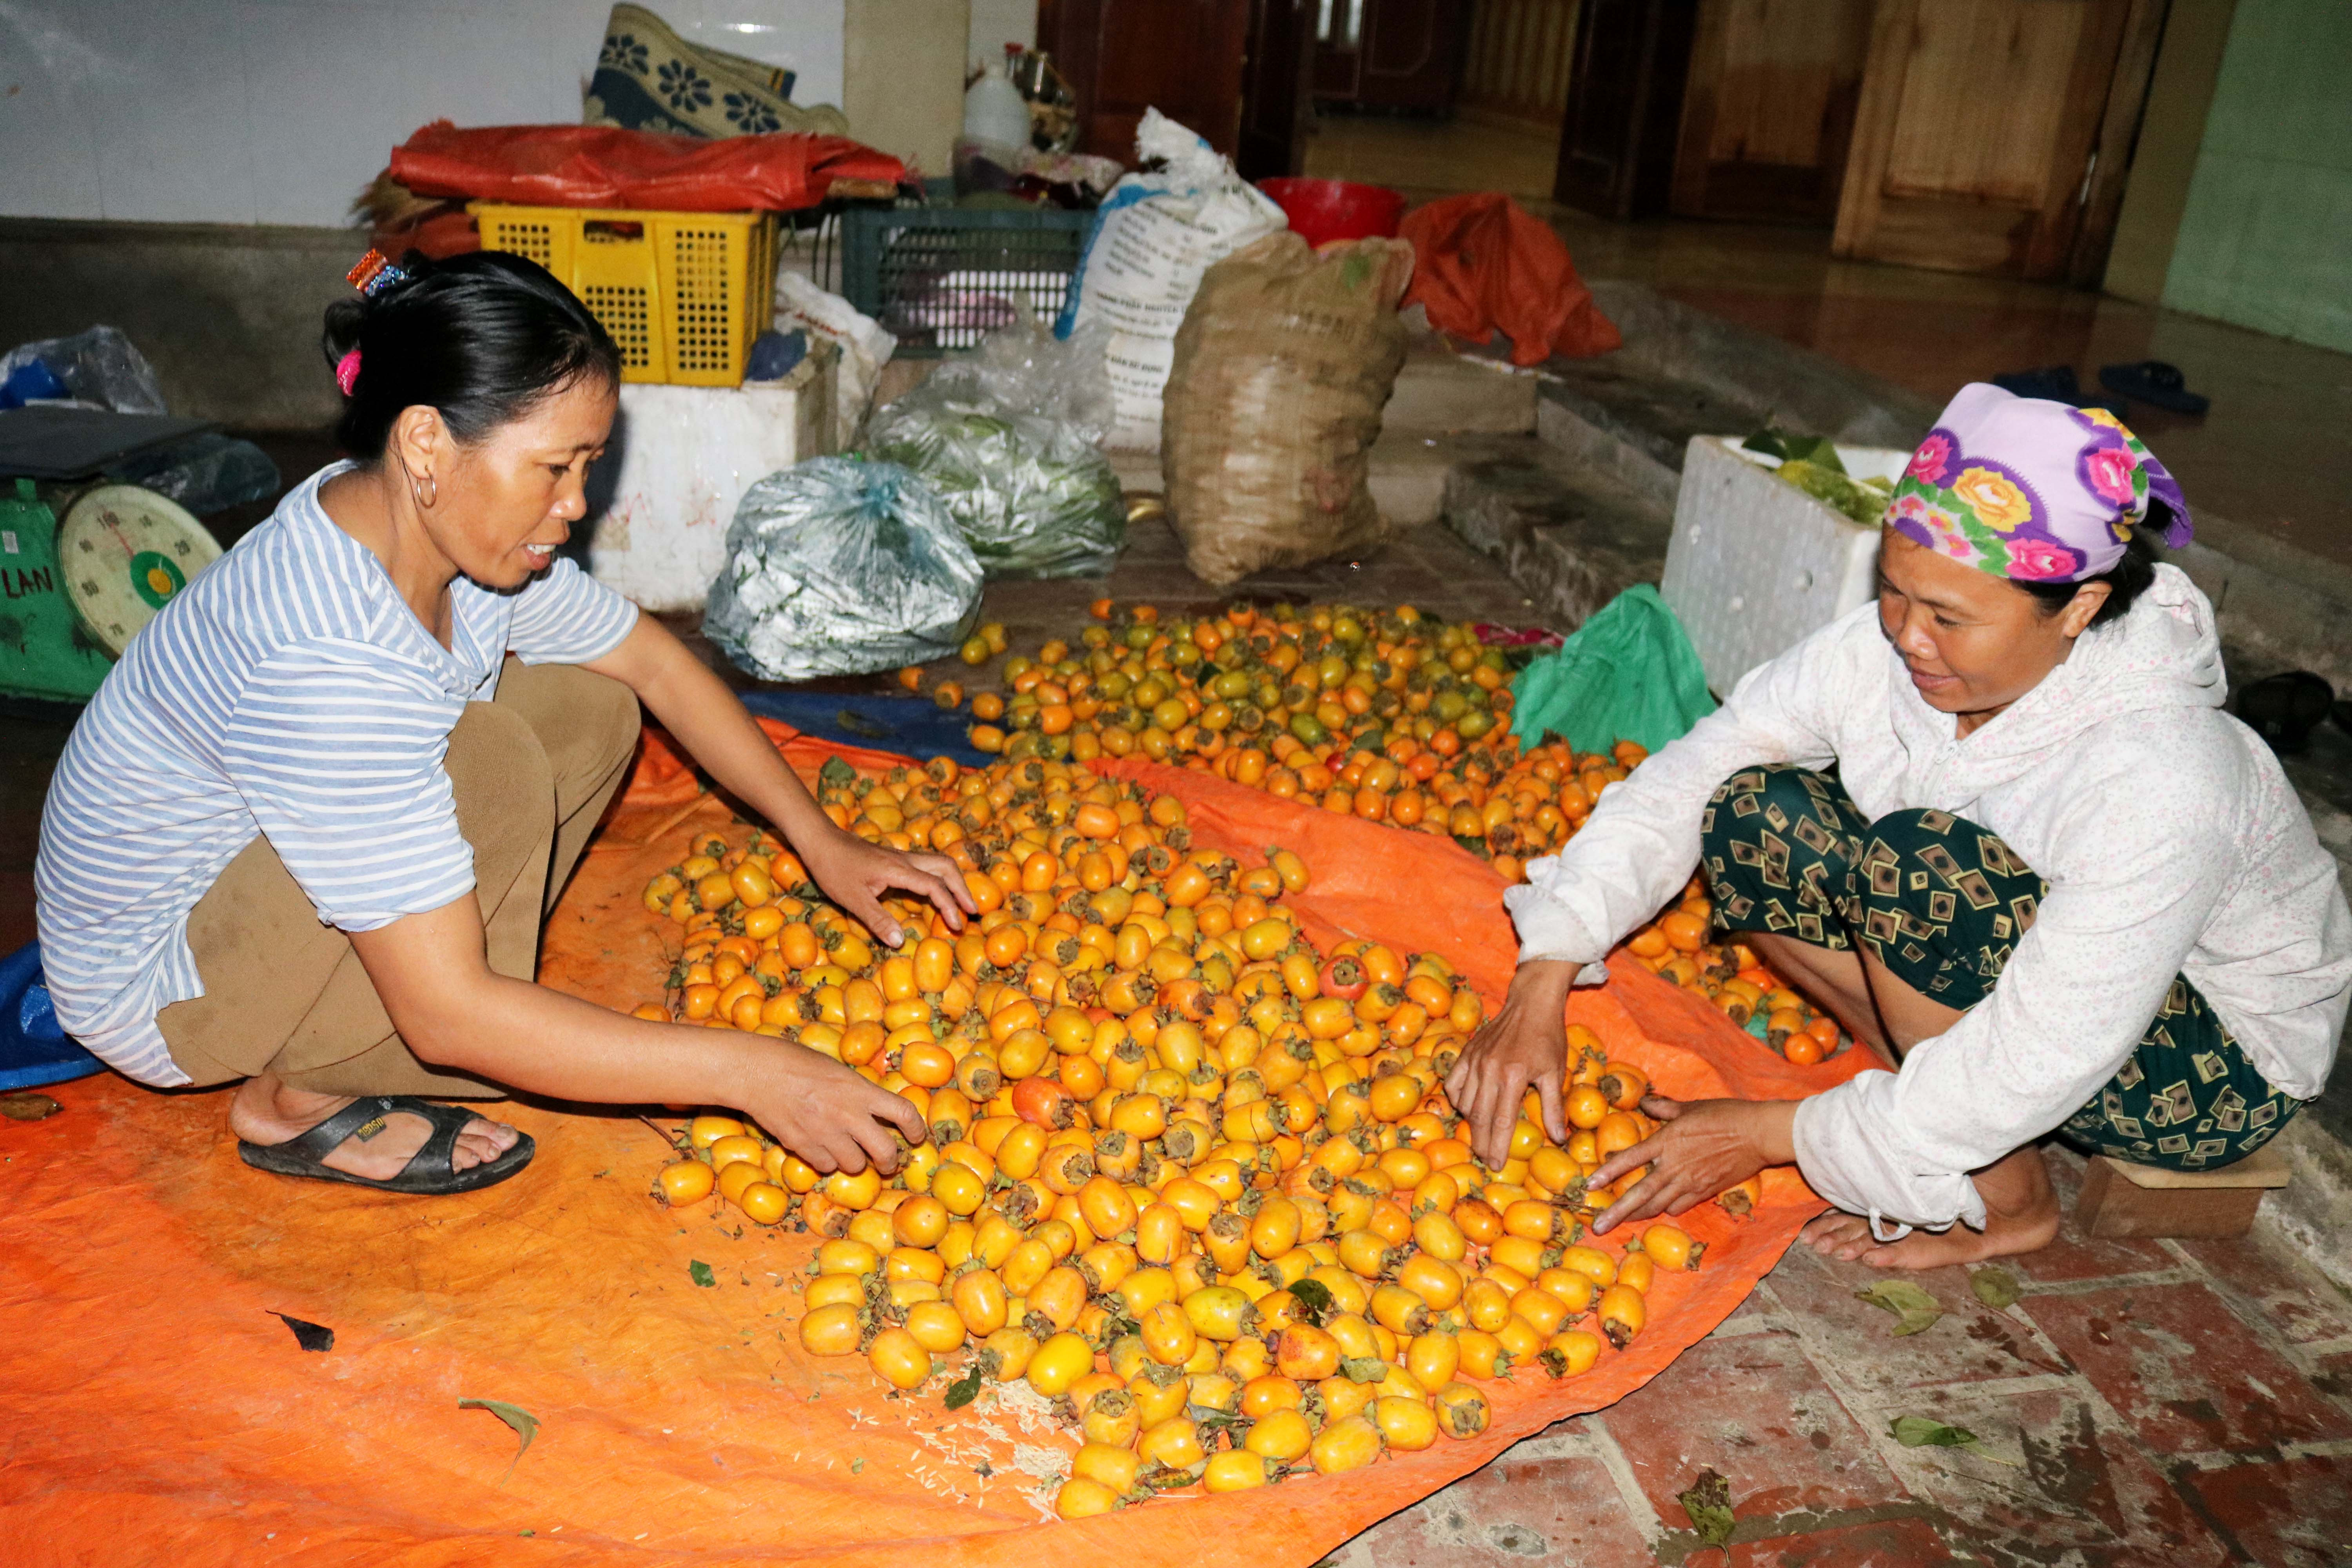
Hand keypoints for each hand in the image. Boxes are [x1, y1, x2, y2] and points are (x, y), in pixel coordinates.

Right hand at [747, 1044, 929, 1175]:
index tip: (917, 1137)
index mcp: (860, 1090)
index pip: (904, 1113)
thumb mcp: (838, 1070)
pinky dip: (826, 1162)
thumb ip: (859, 1093)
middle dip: (890, 1162)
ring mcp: (824, 1133)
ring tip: (846, 1151)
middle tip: (888, 1162)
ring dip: (853, 1161)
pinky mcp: (802, 1146)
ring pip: (854, 1165)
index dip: (917, 1130)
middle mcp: (847, 1114)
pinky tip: (820, 1148)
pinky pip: (825, 1166)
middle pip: (885, 1151)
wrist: (757, 1071)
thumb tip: (878, 1113)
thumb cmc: (798, 1063)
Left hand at [799, 827, 975, 945]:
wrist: (821, 840)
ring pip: (938, 862)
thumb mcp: (852, 899)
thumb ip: (877, 920)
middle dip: (962, 888)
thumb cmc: (834, 869)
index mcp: (899, 870)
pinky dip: (940, 877)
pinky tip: (936, 891)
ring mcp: (901, 857)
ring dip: (954, 880)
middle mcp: (905, 860)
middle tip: (972, 910)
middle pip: (946, 867)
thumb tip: (900, 941)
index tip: (957, 926)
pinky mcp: (894, 858)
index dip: (949, 906)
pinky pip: (927, 864)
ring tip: (961, 901)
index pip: (934, 886)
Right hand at [1445, 960, 1575, 1168]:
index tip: (1495, 1165)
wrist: (1530, 1003)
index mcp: (1512, 1075)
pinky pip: (1453, 1084)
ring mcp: (1473, 1060)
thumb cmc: (1547, 1037)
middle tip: (1485, 1159)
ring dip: (1471, 1123)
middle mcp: (1488, 1069)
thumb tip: (1559, 1138)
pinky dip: (1458, 1099)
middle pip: (1478, 1117)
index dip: (1496, 1146)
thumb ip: (1554, 1106)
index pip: (1500, 1121)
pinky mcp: (1465, 1053)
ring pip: (1464, 1102)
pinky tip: (1467, 1108)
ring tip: (1481, 1137)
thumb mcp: (1555, 1072)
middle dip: (1481, 1142)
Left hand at [1586, 1095, 1796, 1234]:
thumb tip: (1645, 1102)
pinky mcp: (1705, 1191)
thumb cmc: (1724, 1115)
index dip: (1607, 1173)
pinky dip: (1667, 1209)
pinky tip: (1660, 1210)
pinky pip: (1680, 1206)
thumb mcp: (1689, 1107)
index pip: (1629, 1159)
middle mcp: (1673, 1166)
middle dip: (1616, 1212)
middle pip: (1639, 1193)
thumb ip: (1663, 1107)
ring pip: (1658, 1205)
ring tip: (1622, 1223)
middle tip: (1597, 1226)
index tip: (1590, 1184)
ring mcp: (1690, 1182)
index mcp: (1665, 1141)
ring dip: (1638, 1215)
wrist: (1757, 1134)